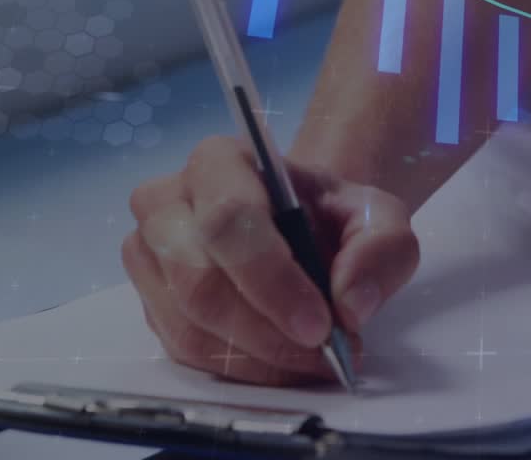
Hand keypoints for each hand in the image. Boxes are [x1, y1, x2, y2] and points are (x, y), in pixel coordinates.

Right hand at [121, 136, 418, 385]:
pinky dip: (241, 368)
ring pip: (189, 325)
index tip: (320, 323)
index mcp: (220, 162)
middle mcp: (168, 203)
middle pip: (197, 280)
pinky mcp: (152, 303)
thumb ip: (381, 247)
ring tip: (312, 358)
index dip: (271, 278)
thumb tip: (351, 302)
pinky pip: (185, 351)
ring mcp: (150, 256)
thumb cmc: (330, 217)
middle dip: (266, 329)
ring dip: (257, 356)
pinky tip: (282, 362)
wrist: (304, 229)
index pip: (228, 220)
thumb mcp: (378, 217)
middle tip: (321, 350)